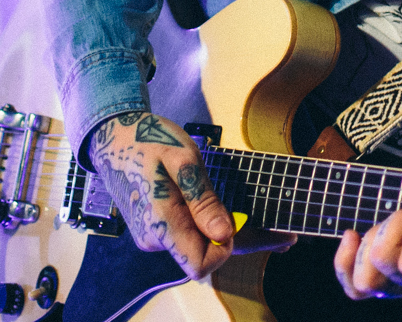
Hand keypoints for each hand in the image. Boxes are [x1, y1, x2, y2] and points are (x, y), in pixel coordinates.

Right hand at [90, 112, 292, 277]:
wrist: (114, 136)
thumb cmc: (148, 140)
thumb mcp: (182, 159)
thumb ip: (202, 199)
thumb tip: (224, 233)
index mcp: (161, 223)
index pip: (200, 264)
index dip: (226, 248)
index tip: (243, 223)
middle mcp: (156, 237)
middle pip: (207, 255)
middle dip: (245, 243)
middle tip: (287, 237)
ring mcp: (155, 234)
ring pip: (201, 244)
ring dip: (232, 235)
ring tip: (274, 232)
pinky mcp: (159, 227)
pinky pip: (191, 234)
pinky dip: (214, 227)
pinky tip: (237, 220)